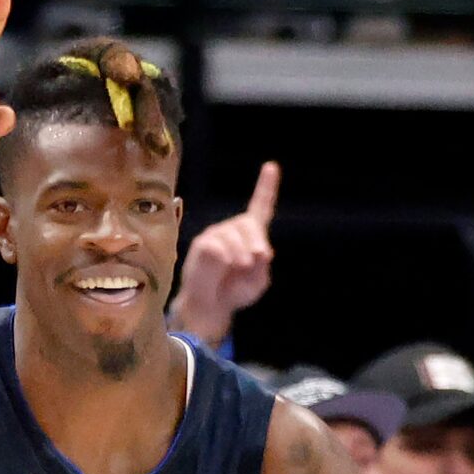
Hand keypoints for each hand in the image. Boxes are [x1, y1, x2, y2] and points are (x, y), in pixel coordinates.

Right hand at [170, 160, 280, 344]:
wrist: (210, 306)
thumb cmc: (233, 293)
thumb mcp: (256, 283)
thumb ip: (262, 268)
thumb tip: (261, 252)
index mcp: (250, 235)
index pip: (260, 207)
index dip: (266, 187)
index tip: (271, 166)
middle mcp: (232, 229)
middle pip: (248, 223)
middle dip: (256, 242)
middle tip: (256, 261)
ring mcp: (216, 234)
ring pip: (233, 234)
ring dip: (240, 254)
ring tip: (238, 269)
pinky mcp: (202, 244)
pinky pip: (218, 247)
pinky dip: (225, 260)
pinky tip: (220, 270)